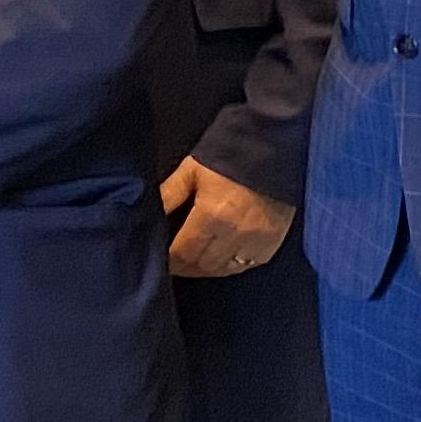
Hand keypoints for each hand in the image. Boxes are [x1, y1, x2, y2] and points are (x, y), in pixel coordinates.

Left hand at [162, 157, 294, 278]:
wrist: (272, 151)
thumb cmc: (229, 158)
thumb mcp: (192, 170)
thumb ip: (169, 194)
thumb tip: (148, 213)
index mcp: (211, 217)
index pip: (183, 253)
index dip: (169, 261)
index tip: (161, 261)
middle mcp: (234, 235)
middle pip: (201, 265)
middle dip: (184, 267)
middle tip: (173, 263)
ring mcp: (255, 243)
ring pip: (222, 270)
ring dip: (205, 269)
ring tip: (192, 263)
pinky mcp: (270, 245)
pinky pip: (245, 266)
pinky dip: (229, 267)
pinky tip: (219, 261)